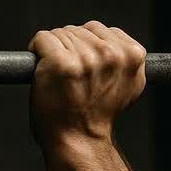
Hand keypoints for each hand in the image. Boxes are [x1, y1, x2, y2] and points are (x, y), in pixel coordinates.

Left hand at [27, 21, 147, 147]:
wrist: (80, 140)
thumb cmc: (97, 117)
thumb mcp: (127, 88)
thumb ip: (126, 64)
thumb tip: (118, 47)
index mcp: (133, 57)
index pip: (105, 31)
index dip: (90, 47)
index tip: (86, 67)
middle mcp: (112, 55)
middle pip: (81, 30)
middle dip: (72, 47)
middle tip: (71, 76)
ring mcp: (86, 59)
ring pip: (61, 33)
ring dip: (55, 50)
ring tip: (60, 77)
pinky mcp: (61, 63)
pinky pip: (43, 39)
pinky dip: (37, 50)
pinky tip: (44, 69)